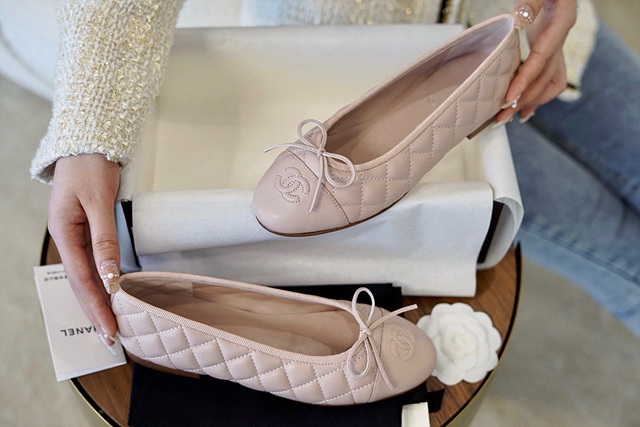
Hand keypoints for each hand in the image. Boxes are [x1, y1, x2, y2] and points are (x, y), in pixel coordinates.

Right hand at [48, 154, 120, 347]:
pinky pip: (91, 262)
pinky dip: (101, 280)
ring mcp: (74, 234)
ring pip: (86, 275)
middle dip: (96, 311)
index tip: (110, 328)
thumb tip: (110, 276)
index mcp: (64, 232)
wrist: (87, 143)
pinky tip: (110, 293)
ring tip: (111, 323)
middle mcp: (66, 238)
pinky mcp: (85, 230)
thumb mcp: (99, 202)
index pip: (82, 279)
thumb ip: (104, 239)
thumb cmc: (91, 168)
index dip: (97, 306)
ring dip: (98, 299)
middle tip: (111, 338)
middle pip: (81, 283)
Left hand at [496, 0, 576, 122]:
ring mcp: (558, 43)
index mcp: (561, 23)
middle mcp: (562, 36)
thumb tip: (518, 22)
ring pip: (551, 80)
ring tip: (509, 118)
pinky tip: (523, 109)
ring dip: (531, 101)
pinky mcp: (550, 46)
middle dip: (523, 99)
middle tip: (499, 118)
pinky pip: (549, 75)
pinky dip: (537, 93)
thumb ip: (531, 3)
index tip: (508, 99)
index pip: (541, 59)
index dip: (525, 81)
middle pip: (545, 76)